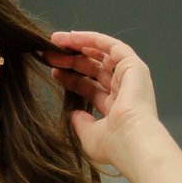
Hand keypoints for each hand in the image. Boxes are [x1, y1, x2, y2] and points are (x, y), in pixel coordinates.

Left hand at [41, 29, 160, 175]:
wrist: (131, 140)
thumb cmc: (113, 145)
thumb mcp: (89, 136)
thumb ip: (81, 123)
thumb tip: (74, 114)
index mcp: (115, 109)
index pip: (89, 88)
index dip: (71, 78)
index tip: (53, 71)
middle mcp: (123, 91)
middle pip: (93, 69)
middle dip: (70, 61)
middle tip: (48, 55)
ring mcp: (130, 77)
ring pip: (100, 55)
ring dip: (78, 46)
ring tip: (55, 41)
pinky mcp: (133, 66)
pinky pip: (111, 46)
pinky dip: (92, 39)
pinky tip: (72, 37)